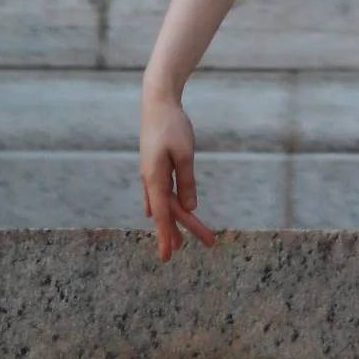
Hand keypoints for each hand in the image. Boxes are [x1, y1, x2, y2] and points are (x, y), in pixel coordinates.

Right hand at [140, 85, 216, 264]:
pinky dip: (162, 207)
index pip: (163, 215)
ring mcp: (150, 173)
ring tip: (178, 243)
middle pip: (168, 210)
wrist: (157, 101)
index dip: (166, 236)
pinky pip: (157, 193)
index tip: (168, 257)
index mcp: (155, 178)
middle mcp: (149, 179)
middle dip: (183, 230)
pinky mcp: (153, 166)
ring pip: (163, 203)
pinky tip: (154, 215)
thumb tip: (190, 207)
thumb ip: (187, 181)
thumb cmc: (171, 125)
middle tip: (208, 243)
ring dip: (173, 221)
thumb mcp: (184, 153)